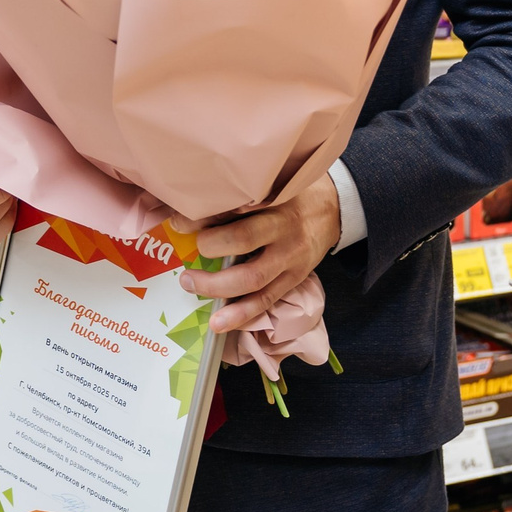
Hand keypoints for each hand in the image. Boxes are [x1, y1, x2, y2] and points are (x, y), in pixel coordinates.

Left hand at [178, 176, 341, 333]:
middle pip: (243, 241)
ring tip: (191, 287)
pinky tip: (220, 324)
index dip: (204, 218)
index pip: (236, 209)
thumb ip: (238, 200)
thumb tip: (190, 213)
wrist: (333, 210)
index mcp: (275, 203)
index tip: (178, 223)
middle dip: (210, 249)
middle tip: (186, 260)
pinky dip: (242, 315)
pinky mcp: (293, 279)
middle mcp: (284, 231)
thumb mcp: (271, 188)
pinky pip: (266, 300)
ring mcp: (291, 259)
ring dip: (219, 289)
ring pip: (254, 280)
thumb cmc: (292, 195)